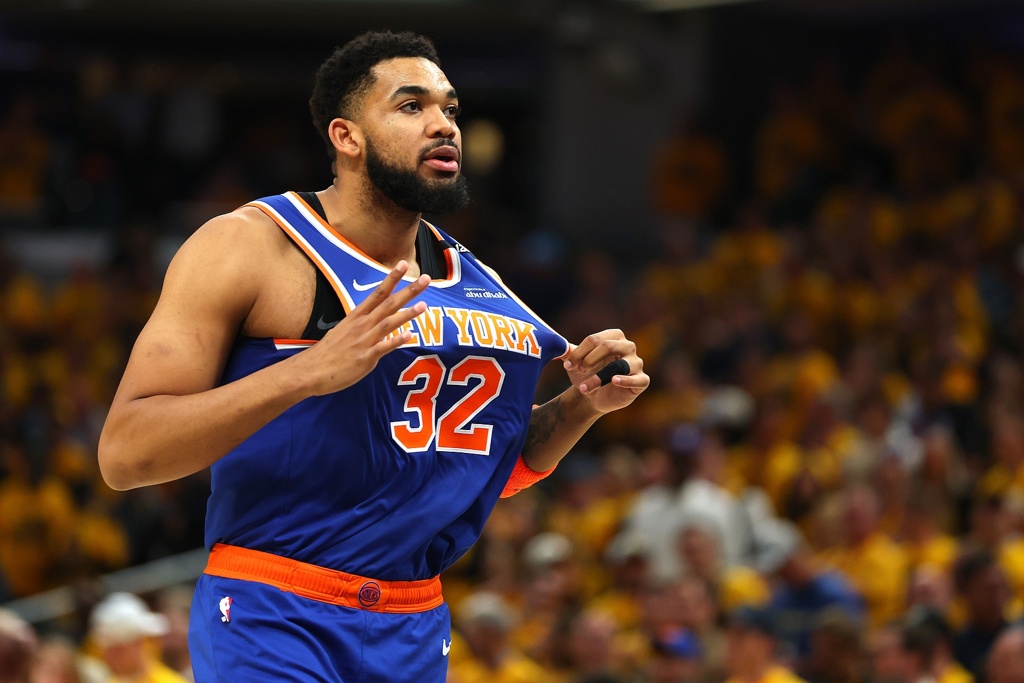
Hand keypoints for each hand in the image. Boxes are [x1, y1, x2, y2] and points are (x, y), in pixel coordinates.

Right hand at [295, 261, 429, 394]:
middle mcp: (362, 325)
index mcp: (357, 316)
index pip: (378, 293)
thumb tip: (371, 323)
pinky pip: (383, 348)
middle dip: (408, 290)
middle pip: (388, 303)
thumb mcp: (343, 331)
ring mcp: (364, 340)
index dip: (392, 278)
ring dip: (407, 314)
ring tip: (424, 305)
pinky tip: (409, 336)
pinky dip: (396, 341)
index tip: (404, 264)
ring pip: (388, 323)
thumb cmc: (328, 353)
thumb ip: (360, 325)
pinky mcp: (365, 358)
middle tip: (426, 279)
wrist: (310, 371)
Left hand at [562, 329, 648, 413]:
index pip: (595, 339)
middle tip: (577, 371)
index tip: (567, 365)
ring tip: (584, 388)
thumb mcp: (576, 362)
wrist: (594, 397)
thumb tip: (555, 343)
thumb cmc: (587, 373)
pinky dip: (625, 380)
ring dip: (598, 377)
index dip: (579, 352)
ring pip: (620, 366)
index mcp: (614, 336)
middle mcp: (628, 346)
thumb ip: (568, 352)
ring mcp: (637, 363)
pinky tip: (614, 381)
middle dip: (589, 359)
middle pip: (608, 346)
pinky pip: (637, 379)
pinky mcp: (642, 381)